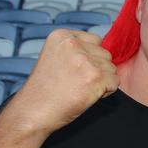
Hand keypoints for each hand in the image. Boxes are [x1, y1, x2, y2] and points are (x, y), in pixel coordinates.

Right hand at [2, 30, 117, 137]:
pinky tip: (86, 95)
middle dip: (97, 69)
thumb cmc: (44, 90)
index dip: (90, 58)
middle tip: (75, 82)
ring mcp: (85, 60)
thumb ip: (76, 50)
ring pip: (111, 68)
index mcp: (61, 36)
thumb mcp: (55, 58)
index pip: (95, 40)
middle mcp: (73, 44)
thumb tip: (102, 52)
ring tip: (79, 89)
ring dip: (101, 81)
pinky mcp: (95, 77)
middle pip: (105, 54)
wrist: (32, 112)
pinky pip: (115, 82)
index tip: (73, 70)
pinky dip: (105, 92)